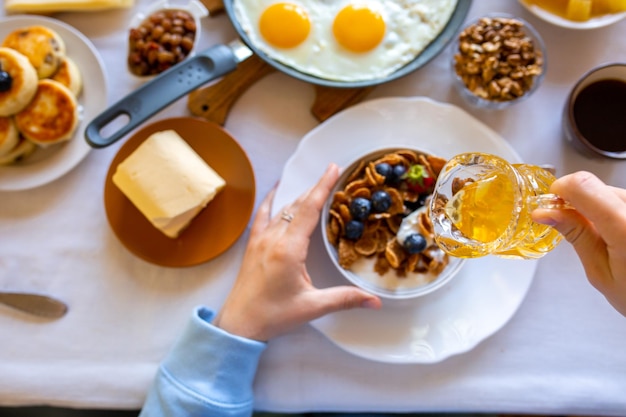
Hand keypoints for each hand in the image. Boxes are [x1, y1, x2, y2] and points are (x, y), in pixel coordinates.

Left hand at [214, 164, 381, 340]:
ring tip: (315, 186)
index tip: (333, 169)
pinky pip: (262, 215)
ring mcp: (260, 240)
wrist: (239, 324)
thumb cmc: (272, 315)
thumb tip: (374, 301)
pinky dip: (272, 201)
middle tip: (333, 175)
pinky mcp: (253, 245)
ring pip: (282, 209)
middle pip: (298, 205)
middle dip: (316, 188)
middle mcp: (273, 239)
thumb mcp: (312, 307)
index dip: (322, 187)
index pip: (309, 210)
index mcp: (288, 249)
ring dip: (300, 196)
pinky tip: (276, 191)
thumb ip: (345, 299)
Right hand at [532, 171, 625, 315]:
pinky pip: (625, 201)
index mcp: (625, 228)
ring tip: (605, 239)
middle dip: (578, 203)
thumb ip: (576, 235)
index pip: (584, 185)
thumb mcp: (599, 272)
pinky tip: (618, 237)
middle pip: (597, 187)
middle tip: (573, 229)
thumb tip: (547, 212)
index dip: (561, 190)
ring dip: (598, 209)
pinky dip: (614, 213)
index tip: (551, 204)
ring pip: (612, 192)